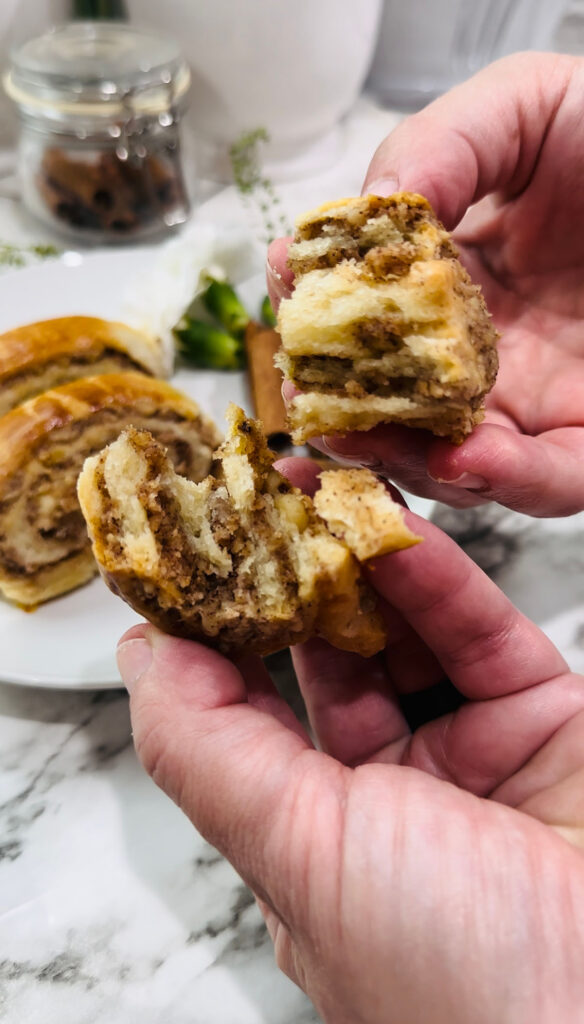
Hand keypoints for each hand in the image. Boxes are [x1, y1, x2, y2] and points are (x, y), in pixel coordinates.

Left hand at [118, 459, 583, 1023]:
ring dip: (366, 564)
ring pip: (407, 637)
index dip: (220, 634)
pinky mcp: (543, 719)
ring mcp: (468, 754)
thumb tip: (143, 652)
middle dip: (296, 583)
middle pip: (331, 665)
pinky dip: (442, 580)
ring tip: (323, 491)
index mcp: (312, 843)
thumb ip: (204, 745)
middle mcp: (388, 797)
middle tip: (263, 503)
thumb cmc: (448, 973)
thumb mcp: (292, 851)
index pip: (250, 715)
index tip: (194, 558)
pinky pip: (482, 636)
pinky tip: (400, 532)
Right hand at [268, 53, 583, 516]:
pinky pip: (540, 482)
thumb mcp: (525, 108)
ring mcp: (532, 402)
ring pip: (448, 457)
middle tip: (313, 395)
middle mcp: (482, 349)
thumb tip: (365, 213)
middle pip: (391, 402)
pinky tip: (470, 453)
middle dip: (342, 407)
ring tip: (368, 433)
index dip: (317, 308)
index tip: (290, 289)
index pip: (366, 312)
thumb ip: (438, 147)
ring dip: (404, 455)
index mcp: (455, 278)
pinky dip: (499, 478)